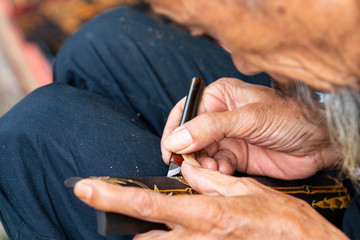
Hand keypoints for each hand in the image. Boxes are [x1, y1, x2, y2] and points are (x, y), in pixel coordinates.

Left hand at [74, 159, 347, 239]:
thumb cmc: (281, 221)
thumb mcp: (245, 190)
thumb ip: (210, 181)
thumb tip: (189, 170)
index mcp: (204, 214)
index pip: (147, 203)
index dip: (111, 196)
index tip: (85, 188)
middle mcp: (196, 239)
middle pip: (144, 236)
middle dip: (139, 224)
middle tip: (147, 212)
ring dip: (158, 235)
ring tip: (179, 223)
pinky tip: (191, 231)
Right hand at [161, 78, 338, 179]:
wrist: (319, 143)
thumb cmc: (291, 118)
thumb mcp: (249, 118)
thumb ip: (211, 127)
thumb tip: (177, 138)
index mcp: (220, 96)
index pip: (185, 111)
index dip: (174, 130)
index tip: (169, 150)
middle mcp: (220, 116)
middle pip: (190, 135)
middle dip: (189, 151)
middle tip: (192, 164)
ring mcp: (227, 137)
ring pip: (200, 152)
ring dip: (203, 163)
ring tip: (214, 167)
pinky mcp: (235, 155)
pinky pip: (215, 165)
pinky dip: (216, 170)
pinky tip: (226, 169)